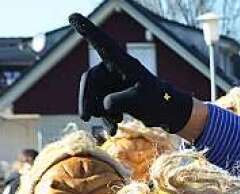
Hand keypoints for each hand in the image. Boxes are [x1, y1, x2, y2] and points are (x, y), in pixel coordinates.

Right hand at [69, 14, 193, 134]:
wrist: (167, 113)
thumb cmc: (158, 101)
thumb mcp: (141, 100)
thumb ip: (120, 100)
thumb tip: (104, 105)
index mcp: (122, 62)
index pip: (101, 44)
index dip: (87, 31)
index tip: (73, 16)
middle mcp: (113, 69)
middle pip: (90, 80)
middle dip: (87, 99)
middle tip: (86, 117)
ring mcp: (111, 83)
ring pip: (94, 96)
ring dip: (99, 112)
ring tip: (115, 123)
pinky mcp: (112, 95)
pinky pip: (100, 106)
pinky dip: (105, 118)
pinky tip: (113, 131)